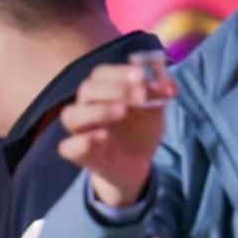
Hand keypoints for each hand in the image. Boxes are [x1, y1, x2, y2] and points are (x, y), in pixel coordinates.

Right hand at [55, 62, 174, 207]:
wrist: (136, 165)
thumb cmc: (140, 130)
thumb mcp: (155, 111)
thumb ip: (161, 95)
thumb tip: (170, 85)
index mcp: (102, 90)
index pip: (102, 73)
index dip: (120, 73)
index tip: (142, 76)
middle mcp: (86, 106)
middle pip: (87, 89)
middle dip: (114, 89)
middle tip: (140, 95)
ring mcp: (79, 130)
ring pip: (71, 115)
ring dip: (97, 110)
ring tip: (122, 111)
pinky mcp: (78, 154)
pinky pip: (67, 146)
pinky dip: (82, 141)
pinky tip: (103, 137)